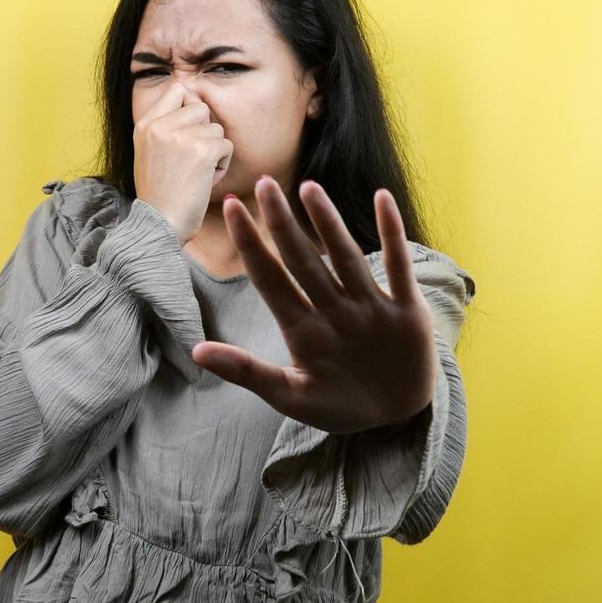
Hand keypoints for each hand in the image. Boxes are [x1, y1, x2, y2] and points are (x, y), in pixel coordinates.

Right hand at [132, 81, 233, 243]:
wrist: (158, 227)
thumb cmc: (160, 197)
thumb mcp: (149, 154)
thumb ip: (165, 128)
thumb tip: (194, 101)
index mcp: (145, 125)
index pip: (177, 89)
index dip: (190, 107)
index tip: (188, 132)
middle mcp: (160, 125)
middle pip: (201, 108)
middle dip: (204, 133)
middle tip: (191, 161)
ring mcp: (180, 136)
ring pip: (216, 128)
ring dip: (214, 152)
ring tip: (196, 174)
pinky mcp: (201, 151)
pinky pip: (226, 145)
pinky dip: (222, 166)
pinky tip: (204, 182)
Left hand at [190, 176, 437, 434]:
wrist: (395, 418)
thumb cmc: (339, 405)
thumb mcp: (289, 395)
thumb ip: (247, 372)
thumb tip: (195, 351)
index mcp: (301, 328)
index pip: (269, 279)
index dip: (251, 245)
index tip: (229, 209)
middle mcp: (332, 309)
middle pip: (302, 260)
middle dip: (282, 224)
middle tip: (262, 184)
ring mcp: (368, 307)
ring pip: (345, 257)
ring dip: (329, 224)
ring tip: (309, 189)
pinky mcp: (406, 311)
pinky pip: (397, 268)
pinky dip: (392, 235)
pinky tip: (381, 200)